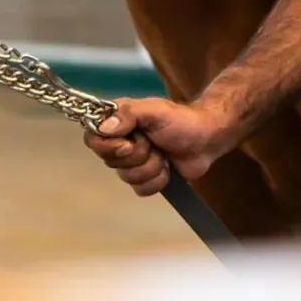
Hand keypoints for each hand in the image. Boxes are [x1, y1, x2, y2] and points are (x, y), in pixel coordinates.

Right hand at [82, 97, 236, 195]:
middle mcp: (121, 142)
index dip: (107, 146)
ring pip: (127, 178)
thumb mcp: (155, 110)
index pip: (93, 138)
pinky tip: (167, 169)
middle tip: (154, 143)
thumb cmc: (182, 120)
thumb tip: (104, 128)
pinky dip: (158, 181)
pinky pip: (140, 190)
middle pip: (110, 161)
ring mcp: (133, 162)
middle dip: (137, 156)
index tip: (128, 143)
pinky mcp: (146, 178)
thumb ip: (128, 114)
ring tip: (164, 156)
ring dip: (151, 168)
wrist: (207, 140)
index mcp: (118, 122)